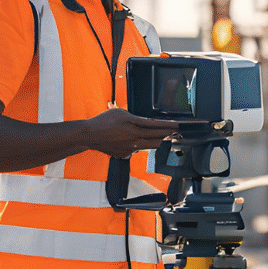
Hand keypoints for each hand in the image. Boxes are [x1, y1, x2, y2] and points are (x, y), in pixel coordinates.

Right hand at [84, 108, 204, 158]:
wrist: (89, 135)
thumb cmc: (103, 121)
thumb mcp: (121, 113)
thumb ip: (136, 118)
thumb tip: (147, 123)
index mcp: (134, 126)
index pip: (157, 126)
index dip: (169, 126)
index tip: (178, 126)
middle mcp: (134, 139)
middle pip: (157, 138)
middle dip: (167, 134)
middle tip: (174, 132)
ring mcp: (130, 148)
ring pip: (150, 146)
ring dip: (156, 141)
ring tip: (159, 136)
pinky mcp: (125, 155)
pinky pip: (137, 150)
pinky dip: (138, 145)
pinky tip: (131, 141)